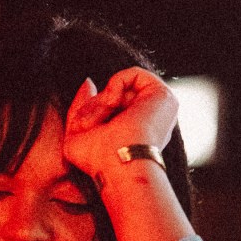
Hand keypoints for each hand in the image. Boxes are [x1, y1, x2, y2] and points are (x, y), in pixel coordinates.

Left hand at [62, 68, 178, 189]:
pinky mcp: (163, 96)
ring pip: (122, 88)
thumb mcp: (76, 134)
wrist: (118, 166)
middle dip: (95, 106)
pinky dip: (116, 83)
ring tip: (100, 119)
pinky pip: (135, 74)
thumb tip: (89, 82)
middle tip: (90, 124)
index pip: (109, 108)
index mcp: (132, 133)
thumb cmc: (99, 161)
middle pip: (114, 97)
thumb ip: (80, 107)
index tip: (84, 127)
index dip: (92, 111)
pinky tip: (113, 103)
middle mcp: (148, 121)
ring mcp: (158, 109)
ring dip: (103, 100)